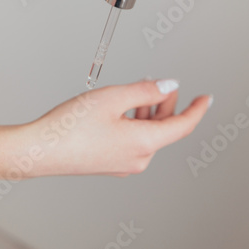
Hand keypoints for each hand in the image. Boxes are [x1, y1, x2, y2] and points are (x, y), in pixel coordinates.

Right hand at [29, 79, 211, 177]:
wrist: (41, 151)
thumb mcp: (114, 98)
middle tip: (162, 84)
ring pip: (148, 135)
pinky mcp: (111, 164)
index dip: (197, 110)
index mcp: (144, 143)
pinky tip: (124, 110)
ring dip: (148, 112)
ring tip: (139, 92)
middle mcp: (138, 159)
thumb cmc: (71, 127)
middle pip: (164, 129)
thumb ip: (146, 90)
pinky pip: (133, 142)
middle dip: (167, 104)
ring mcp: (124, 164)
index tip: (206, 99)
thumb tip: (169, 87)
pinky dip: (135, 124)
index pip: (183, 126)